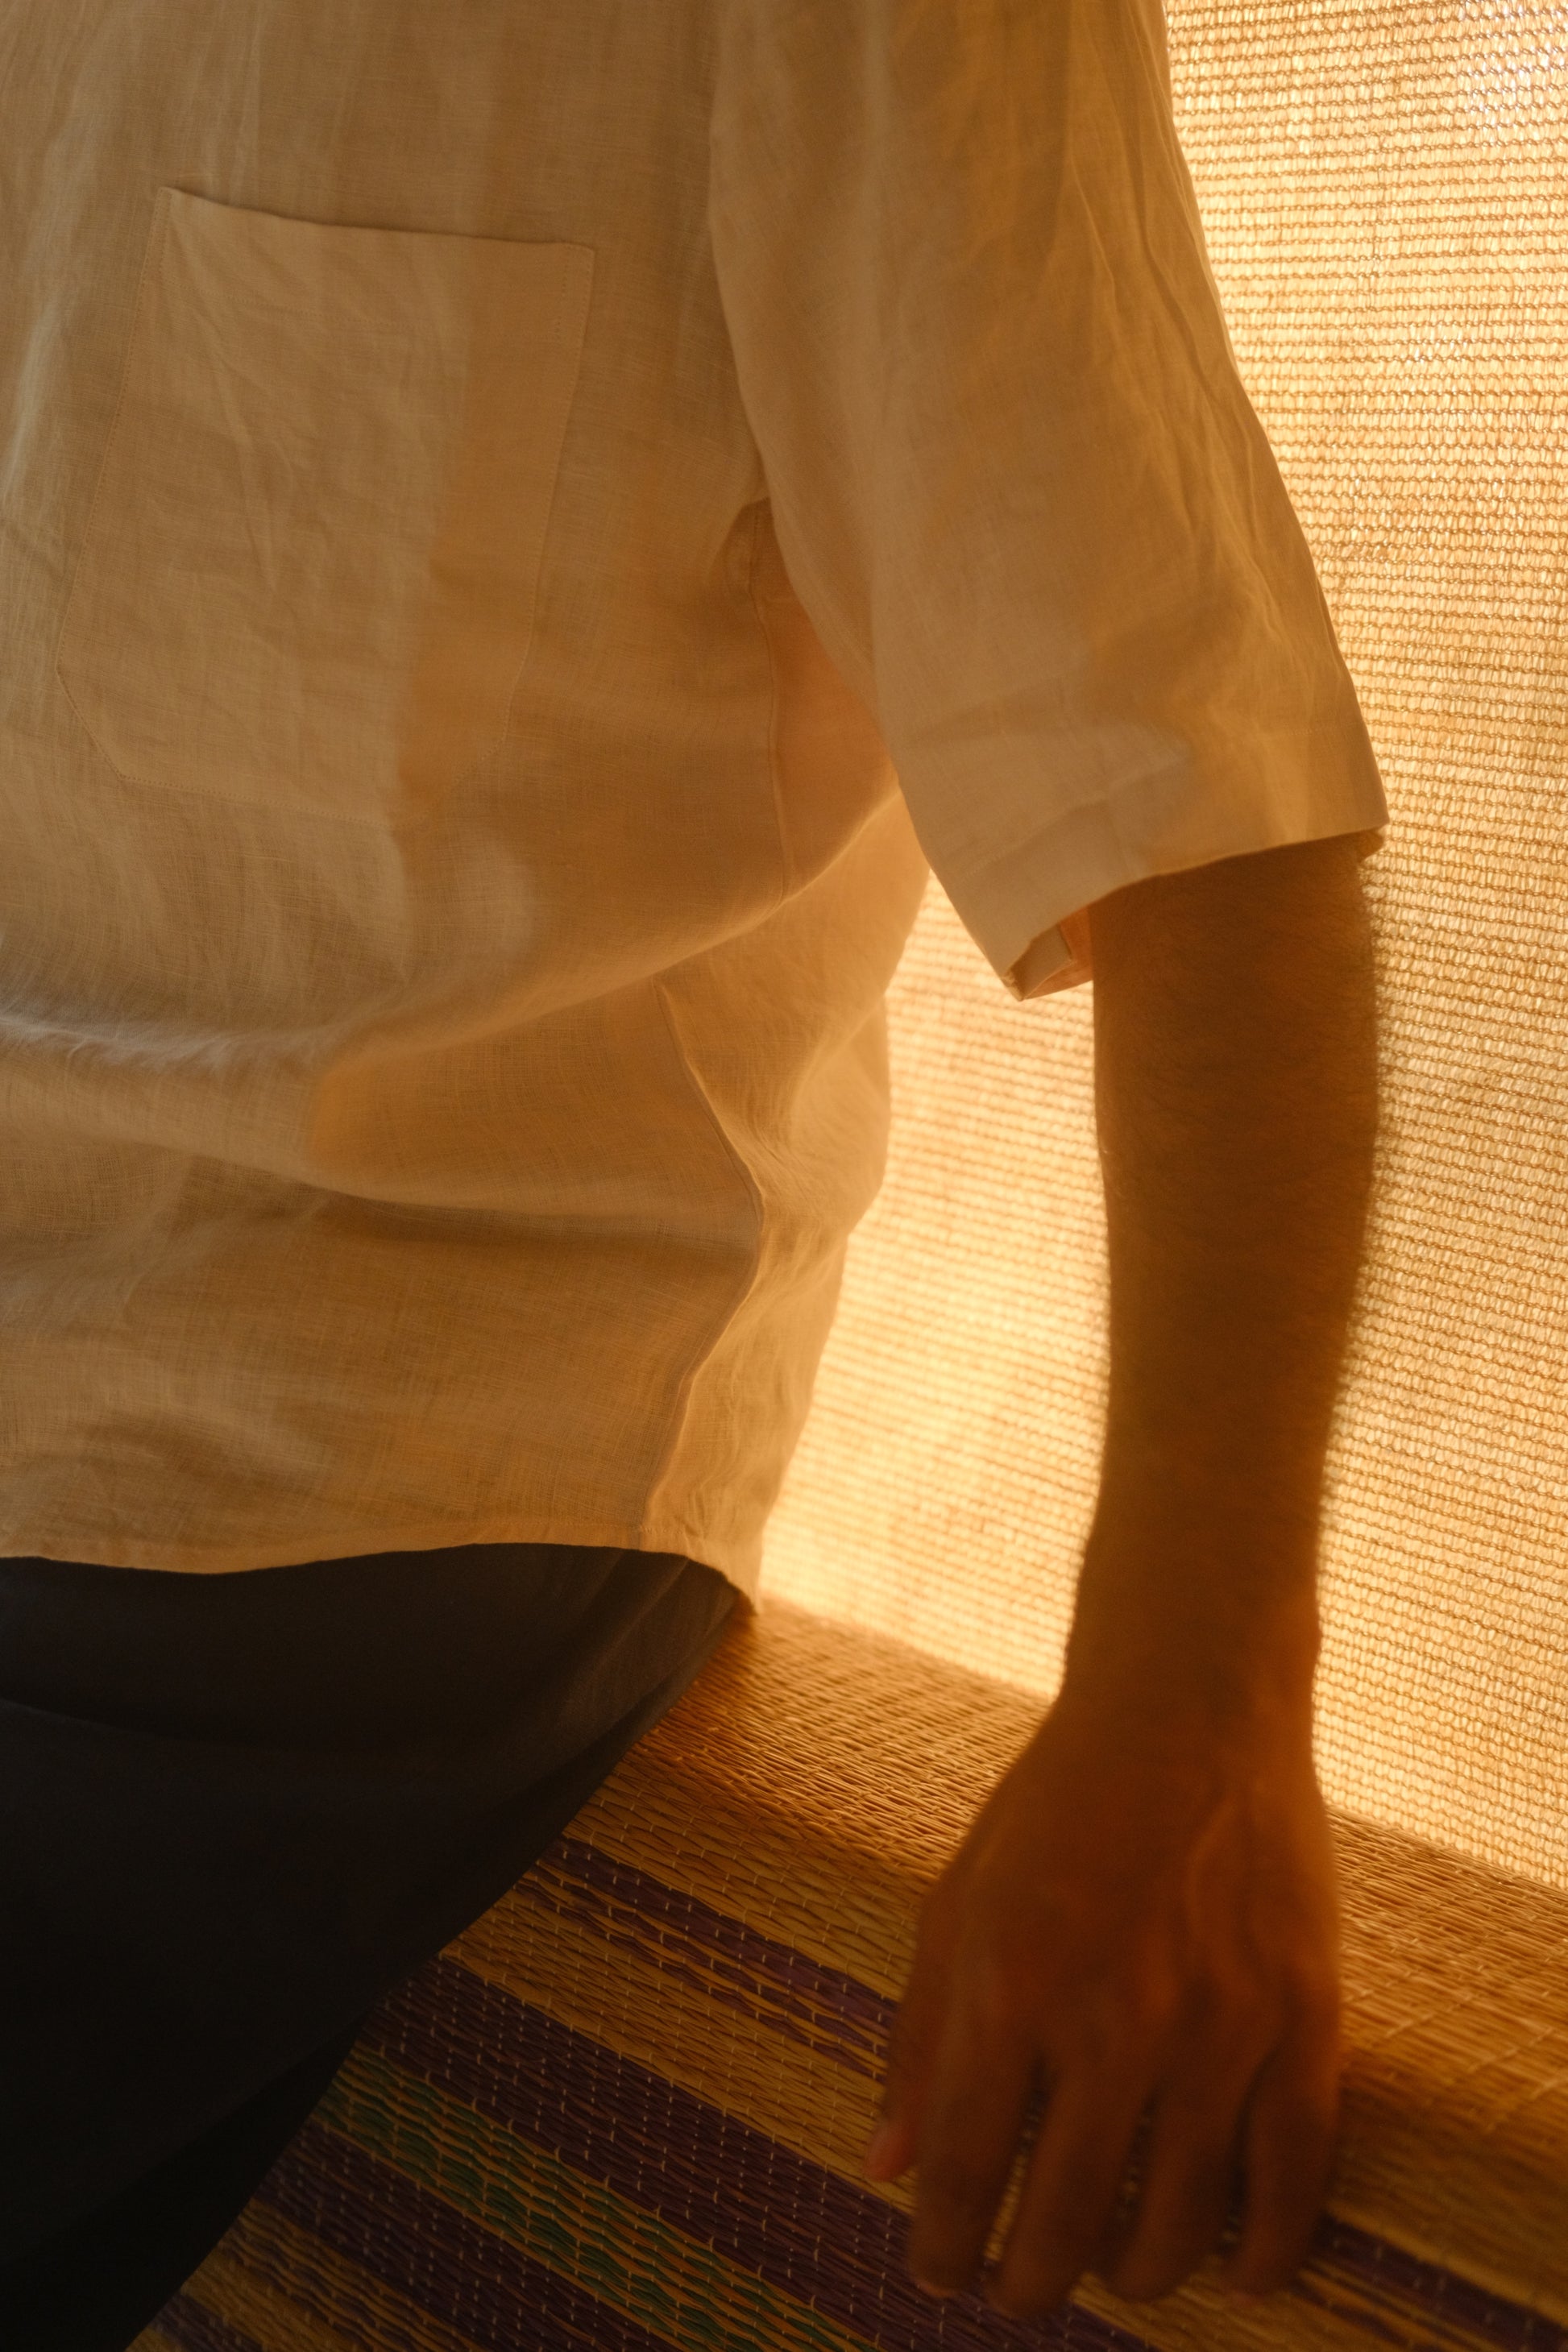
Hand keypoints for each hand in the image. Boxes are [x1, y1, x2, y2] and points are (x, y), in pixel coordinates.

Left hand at [863, 1668, 1341, 2315]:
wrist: (1189, 1706)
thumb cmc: (1056, 1802)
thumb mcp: (959, 1900)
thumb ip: (920, 2037)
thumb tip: (887, 2168)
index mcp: (1008, 1983)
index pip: (963, 2171)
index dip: (945, 2246)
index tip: (943, 2273)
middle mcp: (1113, 2017)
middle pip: (1065, 2218)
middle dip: (1029, 2281)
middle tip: (1019, 2291)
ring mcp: (1219, 2024)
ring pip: (1177, 2221)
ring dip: (1136, 2274)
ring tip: (1112, 2272)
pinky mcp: (1304, 2016)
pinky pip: (1293, 2178)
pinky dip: (1264, 2248)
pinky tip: (1233, 2271)